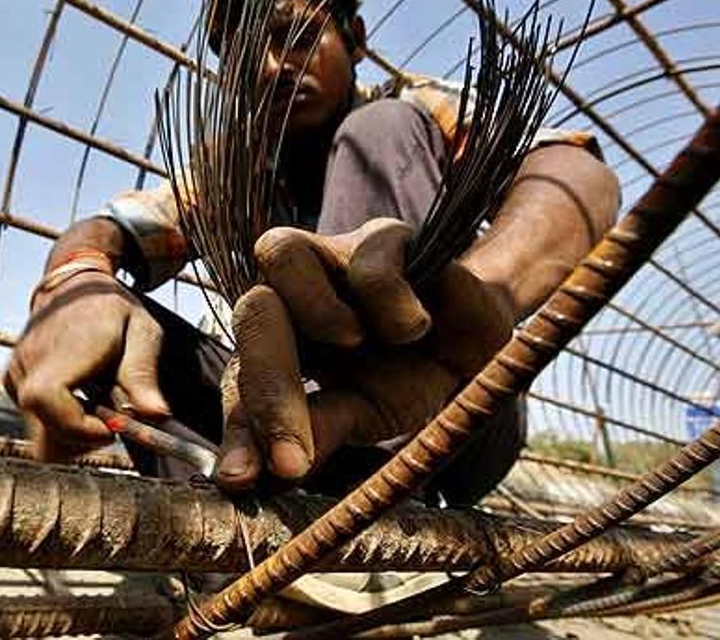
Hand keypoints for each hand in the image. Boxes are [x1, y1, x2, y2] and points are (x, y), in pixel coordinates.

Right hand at [4, 272, 169, 460]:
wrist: (76, 286)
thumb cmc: (111, 308)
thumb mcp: (141, 332)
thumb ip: (143, 375)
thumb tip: (156, 415)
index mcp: (57, 350)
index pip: (47, 402)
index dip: (81, 427)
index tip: (113, 425)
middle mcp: (27, 366)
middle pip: (44, 435)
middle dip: (84, 438)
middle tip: (112, 418)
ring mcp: (16, 377)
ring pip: (41, 436)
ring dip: (75, 433)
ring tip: (98, 403)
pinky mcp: (14, 385)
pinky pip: (37, 423)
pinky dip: (63, 423)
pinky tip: (82, 399)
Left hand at [215, 218, 514, 489]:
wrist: (481, 349)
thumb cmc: (406, 380)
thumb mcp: (361, 416)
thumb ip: (315, 432)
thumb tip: (265, 477)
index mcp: (277, 344)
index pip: (239, 382)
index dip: (238, 432)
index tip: (243, 481)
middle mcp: (292, 294)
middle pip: (250, 314)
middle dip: (269, 390)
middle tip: (294, 458)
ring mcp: (333, 257)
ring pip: (280, 251)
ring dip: (315, 309)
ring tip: (356, 343)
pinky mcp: (383, 238)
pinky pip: (367, 262)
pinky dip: (389, 304)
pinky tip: (415, 327)